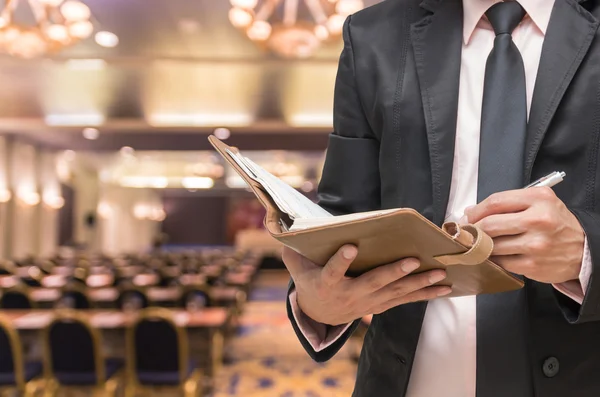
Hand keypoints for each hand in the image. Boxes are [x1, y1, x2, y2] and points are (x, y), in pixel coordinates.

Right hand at [282, 245, 451, 325]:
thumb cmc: (310, 282)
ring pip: (395, 293)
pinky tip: (444, 288)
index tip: (350, 246)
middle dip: (394, 273)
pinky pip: (404, 300)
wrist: (320, 315)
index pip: (332, 272)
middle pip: (373, 283)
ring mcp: (367, 302)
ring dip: (418, 284)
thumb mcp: (297, 267)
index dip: (340, 261)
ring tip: (439, 274)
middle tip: (412, 260)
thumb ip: (292, 251)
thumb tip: (282, 227)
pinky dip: (425, 294)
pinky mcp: (380, 305)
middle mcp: (349, 295)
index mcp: (327, 283)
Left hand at [465, 187, 584, 283]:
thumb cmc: (555, 223)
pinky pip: (501, 262)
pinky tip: (497, 255)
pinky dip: (494, 259)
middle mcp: (539, 220)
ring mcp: (536, 245)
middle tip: (469, 232)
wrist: (583, 250)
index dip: (476, 210)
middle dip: (474, 229)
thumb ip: (507, 203)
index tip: (468, 217)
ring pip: (492, 245)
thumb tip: (470, 212)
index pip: (495, 202)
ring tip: (482, 244)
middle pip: (490, 224)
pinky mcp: (533, 265)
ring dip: (482, 246)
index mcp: (539, 199)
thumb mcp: (539, 202)